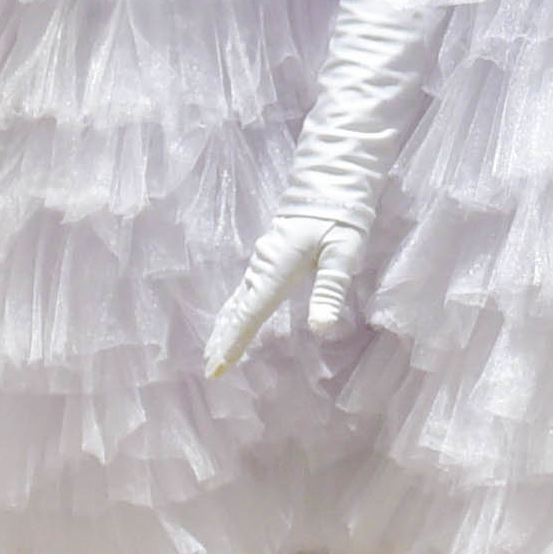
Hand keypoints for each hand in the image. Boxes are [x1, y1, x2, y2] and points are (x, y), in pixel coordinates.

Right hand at [207, 216, 362, 376]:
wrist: (328, 184)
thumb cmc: (339, 220)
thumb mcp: (342, 253)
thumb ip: (330, 290)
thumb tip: (321, 328)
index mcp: (277, 270)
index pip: (250, 315)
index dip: (234, 343)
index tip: (218, 367)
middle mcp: (261, 268)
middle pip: (236, 312)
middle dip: (222, 341)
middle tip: (210, 369)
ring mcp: (260, 262)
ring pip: (236, 302)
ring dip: (223, 328)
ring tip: (212, 352)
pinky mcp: (266, 258)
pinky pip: (242, 292)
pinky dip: (232, 312)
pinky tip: (229, 320)